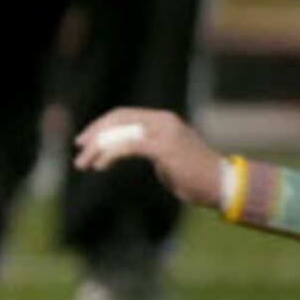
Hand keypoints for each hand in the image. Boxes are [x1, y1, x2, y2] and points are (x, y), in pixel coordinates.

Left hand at [73, 108, 223, 207]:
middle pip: (118, 119)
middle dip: (95, 135)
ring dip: (97, 148)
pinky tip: (100, 165)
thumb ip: (148, 147)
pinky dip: (110, 154)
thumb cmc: (194, 176)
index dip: (101, 126)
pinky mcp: (164, 147)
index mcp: (162, 120)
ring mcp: (164, 132)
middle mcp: (162, 121)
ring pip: (120, 133)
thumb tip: (125, 149)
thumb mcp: (166, 156)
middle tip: (79, 151)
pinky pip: (128, 146)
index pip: (124, 114)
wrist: (220, 185)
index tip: (85, 140)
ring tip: (84, 164)